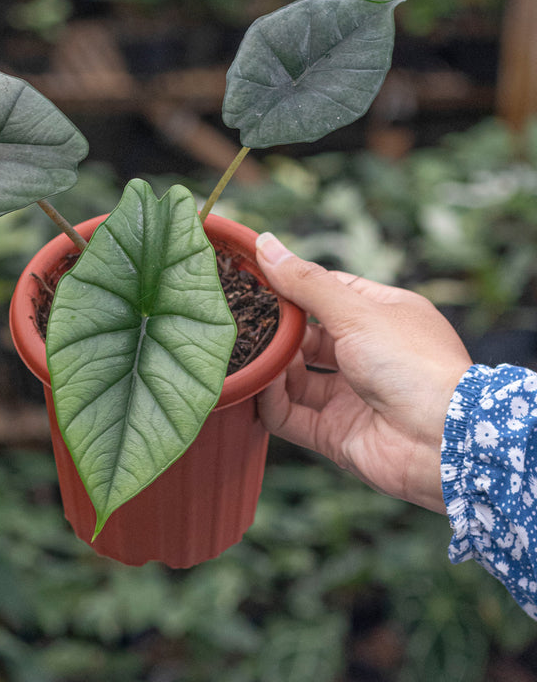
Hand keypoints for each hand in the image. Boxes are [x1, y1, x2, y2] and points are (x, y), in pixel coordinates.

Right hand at [255, 232, 472, 512]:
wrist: (443, 441)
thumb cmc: (412, 363)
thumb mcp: (355, 311)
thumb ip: (305, 282)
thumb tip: (265, 243)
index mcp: (381, 317)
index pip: (327, 294)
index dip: (293, 287)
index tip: (254, 280)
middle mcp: (366, 355)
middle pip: (306, 339)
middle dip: (277, 332)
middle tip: (241, 322)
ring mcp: (350, 396)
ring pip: (295, 378)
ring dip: (271, 367)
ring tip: (244, 355)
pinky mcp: (335, 433)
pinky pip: (292, 415)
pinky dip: (272, 402)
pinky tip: (259, 387)